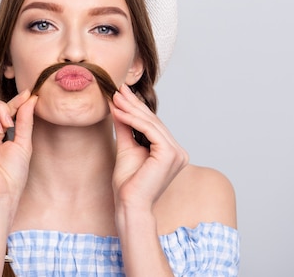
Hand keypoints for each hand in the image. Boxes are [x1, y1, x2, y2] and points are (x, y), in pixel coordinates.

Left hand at [110, 84, 188, 211]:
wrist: (129, 204)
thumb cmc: (128, 183)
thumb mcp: (126, 147)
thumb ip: (125, 127)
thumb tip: (117, 105)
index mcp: (171, 151)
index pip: (153, 124)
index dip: (136, 107)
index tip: (121, 93)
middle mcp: (179, 152)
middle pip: (153, 121)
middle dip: (133, 104)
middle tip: (118, 89)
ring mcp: (177, 153)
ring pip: (151, 124)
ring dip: (131, 109)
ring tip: (115, 98)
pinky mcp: (170, 154)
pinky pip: (149, 130)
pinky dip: (133, 120)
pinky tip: (118, 112)